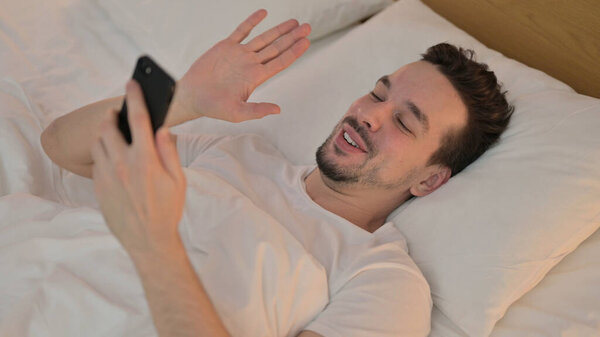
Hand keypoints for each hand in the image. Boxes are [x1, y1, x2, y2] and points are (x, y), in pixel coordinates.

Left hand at [91, 80, 186, 256]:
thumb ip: (168, 151)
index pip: (139, 119)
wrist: (148, 240)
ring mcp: (107, 176)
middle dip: (114, 117)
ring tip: (117, 138)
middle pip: (108, 127)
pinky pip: (96, 162)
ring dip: (106, 135)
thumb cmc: (168, 210)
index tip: (132, 83)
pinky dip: (104, 155)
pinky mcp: (98, 187)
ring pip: (98, 143)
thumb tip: (161, 129)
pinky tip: (116, 161)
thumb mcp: (178, 181)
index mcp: (146, 159)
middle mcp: (122, 164)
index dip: (135, 97)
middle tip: (120, 116)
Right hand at [176, 9, 310, 122]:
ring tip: (294, 22)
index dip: (294, 52)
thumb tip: (278, 110)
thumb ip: (257, 110)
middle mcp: (251, 64)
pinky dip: (252, 21)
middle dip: (292, 38)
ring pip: (264, 38)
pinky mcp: (226, 46)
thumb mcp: (237, 113)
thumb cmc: (214, 107)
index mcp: (256, 77)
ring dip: (279, 29)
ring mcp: (240, 54)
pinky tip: (264, 13)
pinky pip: (242, 30)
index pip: (280, 62)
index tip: (306, 42)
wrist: (192, 96)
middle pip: (277, 48)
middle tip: (308, 27)